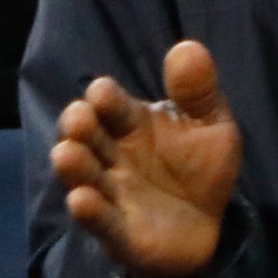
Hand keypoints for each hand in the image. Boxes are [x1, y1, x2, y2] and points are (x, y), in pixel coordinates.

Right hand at [53, 39, 241, 277]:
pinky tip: (82, 200)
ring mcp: (110, 192)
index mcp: (130, 124)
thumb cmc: (199, 168)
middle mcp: (111, 154)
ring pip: (83, 176)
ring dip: (73, 165)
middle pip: (85, 136)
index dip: (105, 98)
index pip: (110, 104)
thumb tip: (188, 47)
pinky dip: (89, 211)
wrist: (208, 224)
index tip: (103, 93)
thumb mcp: (211, 125)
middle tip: (80, 119)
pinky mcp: (116, 230)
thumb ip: (198, 91)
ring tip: (67, 154)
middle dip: (79, 126)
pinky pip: (99, 220)